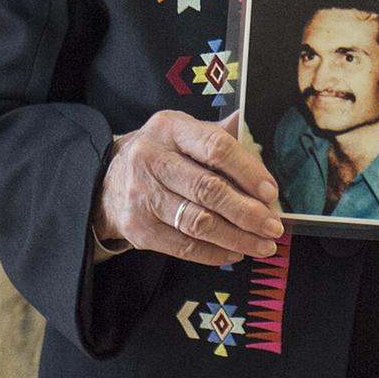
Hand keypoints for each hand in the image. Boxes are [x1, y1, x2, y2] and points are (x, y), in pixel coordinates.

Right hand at [93, 111, 283, 265]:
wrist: (105, 181)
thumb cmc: (157, 154)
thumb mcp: (179, 133)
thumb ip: (213, 134)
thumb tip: (245, 124)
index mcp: (169, 129)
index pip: (215, 147)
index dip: (247, 171)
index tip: (270, 192)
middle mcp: (151, 159)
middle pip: (208, 190)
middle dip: (248, 212)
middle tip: (273, 226)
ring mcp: (142, 195)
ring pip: (198, 223)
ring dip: (237, 237)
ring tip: (262, 244)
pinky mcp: (138, 227)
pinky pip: (184, 246)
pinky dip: (214, 253)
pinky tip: (235, 252)